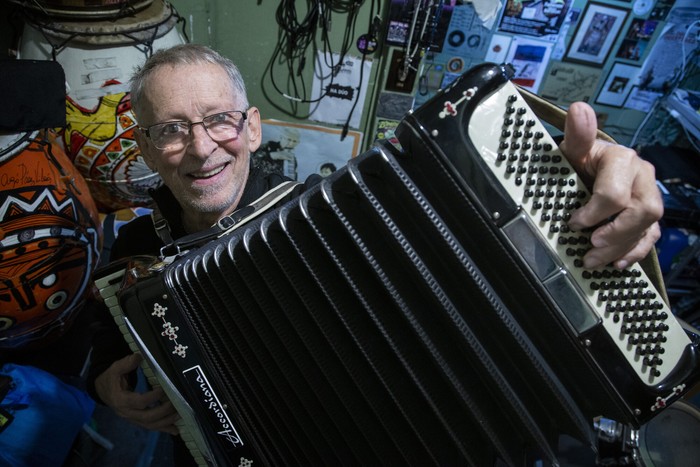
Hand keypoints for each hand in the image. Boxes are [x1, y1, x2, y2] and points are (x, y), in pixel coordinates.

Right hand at [94, 353, 179, 434]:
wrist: (103, 390)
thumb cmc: (111, 378)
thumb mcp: (115, 369)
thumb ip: (126, 363)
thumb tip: (138, 357)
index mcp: (121, 400)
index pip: (138, 402)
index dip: (152, 398)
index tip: (164, 389)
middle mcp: (126, 413)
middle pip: (146, 417)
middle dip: (163, 411)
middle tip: (176, 403)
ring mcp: (132, 418)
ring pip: (150, 425)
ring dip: (166, 422)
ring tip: (179, 414)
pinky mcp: (137, 420)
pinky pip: (151, 427)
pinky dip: (163, 429)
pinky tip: (175, 430)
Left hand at [559, 102, 662, 269]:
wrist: (589, 168)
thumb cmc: (580, 160)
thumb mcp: (574, 149)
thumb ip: (578, 134)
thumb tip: (579, 110)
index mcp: (623, 160)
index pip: (615, 193)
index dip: (593, 213)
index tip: (574, 222)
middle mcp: (642, 177)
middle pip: (640, 211)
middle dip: (613, 234)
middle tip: (590, 247)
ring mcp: (649, 195)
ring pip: (647, 226)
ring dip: (620, 247)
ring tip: (594, 259)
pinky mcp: (649, 214)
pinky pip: (652, 236)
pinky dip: (635, 252)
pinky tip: (617, 262)